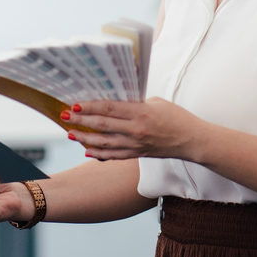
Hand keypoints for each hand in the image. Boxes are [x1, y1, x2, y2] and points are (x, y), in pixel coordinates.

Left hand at [65, 97, 202, 160]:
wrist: (191, 140)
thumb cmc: (176, 117)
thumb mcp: (156, 102)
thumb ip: (135, 102)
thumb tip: (114, 100)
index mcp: (141, 112)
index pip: (109, 108)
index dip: (90, 106)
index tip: (75, 104)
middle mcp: (136, 130)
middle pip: (102, 125)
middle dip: (81, 120)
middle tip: (65, 117)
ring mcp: (136, 144)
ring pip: (104, 143)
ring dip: (85, 139)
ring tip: (70, 134)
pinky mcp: (137, 154)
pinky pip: (114, 156)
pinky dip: (99, 154)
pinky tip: (87, 151)